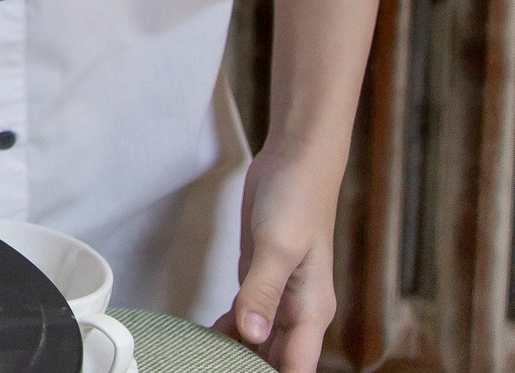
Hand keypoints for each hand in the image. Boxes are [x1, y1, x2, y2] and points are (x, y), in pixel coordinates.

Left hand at [215, 153, 337, 372]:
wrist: (294, 163)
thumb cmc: (298, 201)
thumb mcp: (278, 246)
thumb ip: (263, 291)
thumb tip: (252, 335)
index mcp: (311, 311)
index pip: (297, 366)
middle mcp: (297, 310)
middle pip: (276, 360)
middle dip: (248, 369)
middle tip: (208, 369)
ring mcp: (278, 296)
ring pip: (258, 342)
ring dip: (236, 354)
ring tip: (203, 362)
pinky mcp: (258, 279)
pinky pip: (244, 317)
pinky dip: (228, 331)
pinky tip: (205, 340)